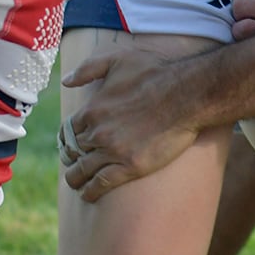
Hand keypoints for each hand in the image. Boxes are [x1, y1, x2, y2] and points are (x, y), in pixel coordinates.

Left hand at [58, 49, 199, 201]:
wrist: (188, 94)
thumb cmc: (156, 73)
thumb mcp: (119, 59)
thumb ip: (88, 68)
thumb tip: (66, 81)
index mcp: (92, 109)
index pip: (68, 130)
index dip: (67, 139)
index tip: (70, 144)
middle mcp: (98, 133)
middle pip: (74, 152)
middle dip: (71, 158)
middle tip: (73, 163)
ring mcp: (113, 151)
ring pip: (83, 171)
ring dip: (76, 178)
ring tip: (76, 182)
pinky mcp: (130, 167)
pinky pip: (101, 184)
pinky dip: (90, 191)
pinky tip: (88, 194)